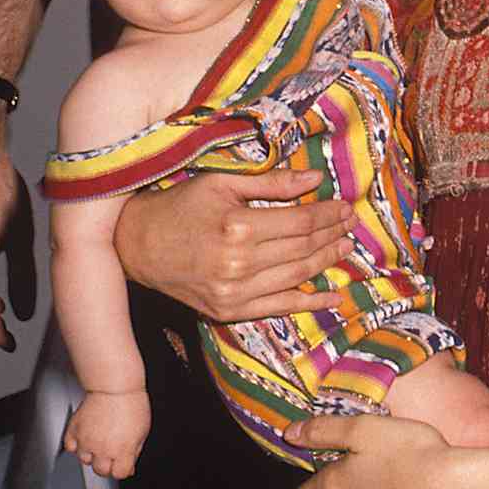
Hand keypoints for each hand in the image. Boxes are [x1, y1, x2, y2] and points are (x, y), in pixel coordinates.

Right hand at [64, 388, 150, 478]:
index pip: (119, 474)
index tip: (123, 463)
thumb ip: (135, 452)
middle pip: (101, 471)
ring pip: (85, 460)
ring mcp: (86, 441)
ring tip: (100, 437)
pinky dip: (77, 444)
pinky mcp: (74, 431)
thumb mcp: (142, 430)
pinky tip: (87, 434)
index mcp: (122, 450)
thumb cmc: (132, 403)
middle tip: (112, 451)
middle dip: (108, 464)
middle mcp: (102, 449)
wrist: (115, 386)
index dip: (123, 468)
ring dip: (92, 453)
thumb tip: (129, 466)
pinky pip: (71, 446)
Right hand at [114, 168, 354, 320]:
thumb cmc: (180, 207)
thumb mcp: (222, 184)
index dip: (327, 214)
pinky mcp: (227, 311)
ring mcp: (233, 293)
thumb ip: (272, 183)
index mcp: (237, 227)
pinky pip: (277, 308)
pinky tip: (332, 298)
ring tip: (345, 249)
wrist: (136, 246)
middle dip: (331, 234)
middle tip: (352, 224)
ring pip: (295, 277)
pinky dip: (308, 304)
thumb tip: (315, 177)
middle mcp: (237, 264)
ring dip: (326, 263)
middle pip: (301, 249)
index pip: (299, 221)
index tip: (346, 206)